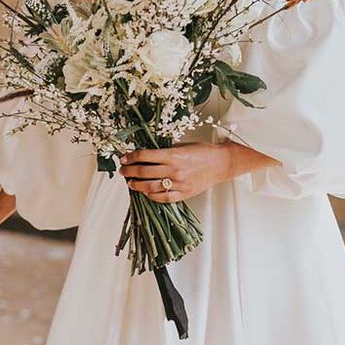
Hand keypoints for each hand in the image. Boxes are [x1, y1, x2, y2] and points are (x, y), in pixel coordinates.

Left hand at [120, 142, 277, 202]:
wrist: (221, 163)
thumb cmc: (202, 152)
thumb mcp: (182, 146)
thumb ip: (164, 152)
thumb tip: (144, 156)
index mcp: (173, 155)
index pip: (145, 156)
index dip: (131, 157)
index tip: (124, 158)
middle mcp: (174, 170)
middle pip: (144, 172)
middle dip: (129, 171)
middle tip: (123, 171)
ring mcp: (179, 184)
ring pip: (150, 187)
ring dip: (137, 185)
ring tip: (130, 183)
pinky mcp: (184, 194)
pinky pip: (163, 198)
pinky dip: (151, 196)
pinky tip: (145, 193)